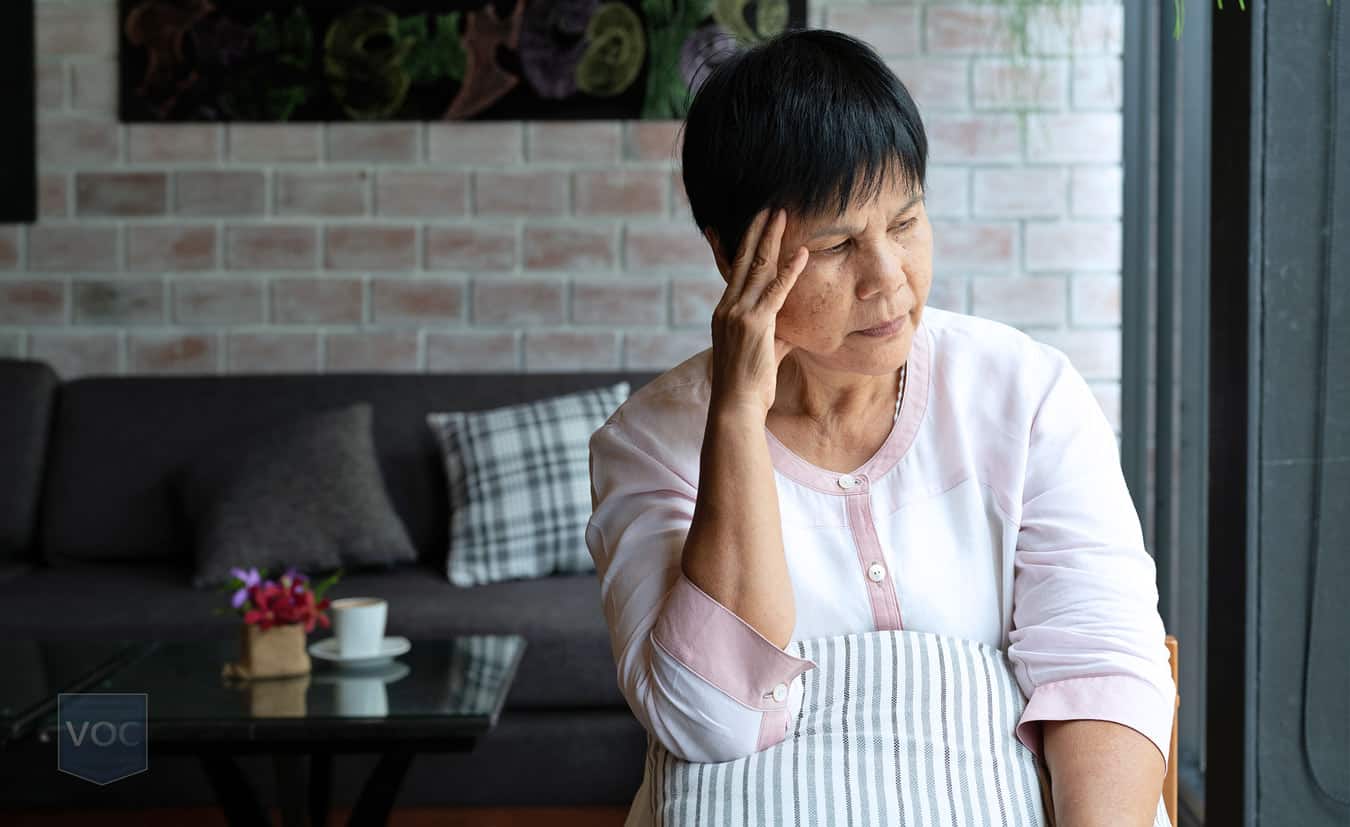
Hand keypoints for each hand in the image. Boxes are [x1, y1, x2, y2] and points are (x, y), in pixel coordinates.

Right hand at [704, 207, 808, 418]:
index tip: (736, 225)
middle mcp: (727, 308)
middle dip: (756, 232)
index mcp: (724, 313)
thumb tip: (790, 331)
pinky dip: (790, 270)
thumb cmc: (749, 385)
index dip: (735, 246)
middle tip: (767, 208)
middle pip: (742, 261)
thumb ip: (774, 335)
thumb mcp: (761, 352)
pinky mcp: (755, 324)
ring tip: (781, 215)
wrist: (736, 405)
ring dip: (771, 239)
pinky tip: (801, 252)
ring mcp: (739, 314)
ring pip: (757, 268)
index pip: (730, 271)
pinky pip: (775, 291)